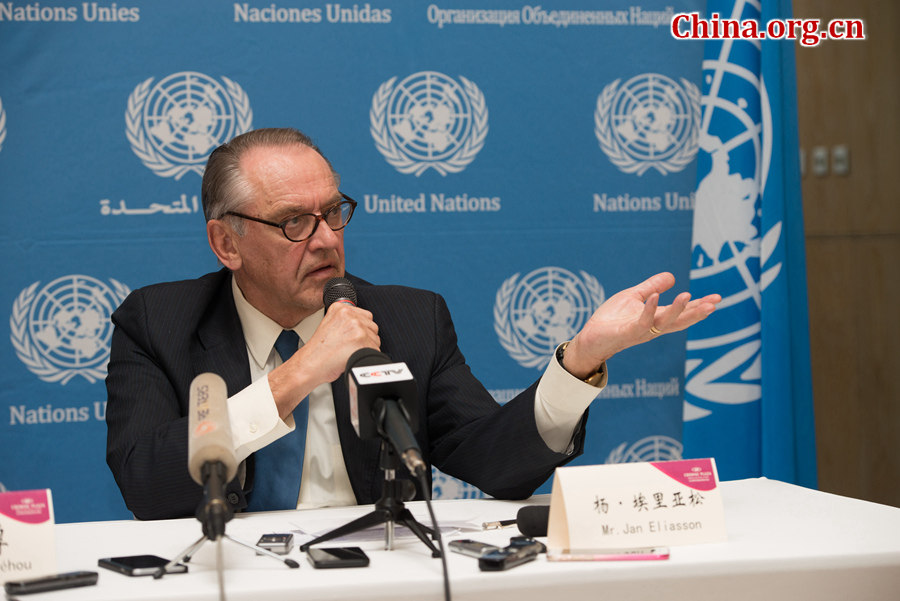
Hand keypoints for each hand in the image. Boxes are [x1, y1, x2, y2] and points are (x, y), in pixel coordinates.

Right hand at [269, 303, 379, 417]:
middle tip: (350, 347)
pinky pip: (375, 351)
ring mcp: (356, 326)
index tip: (353, 337)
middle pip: (372, 327)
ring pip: (375, 339)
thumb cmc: (319, 351)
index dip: (361, 330)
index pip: (366, 316)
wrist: (310, 365)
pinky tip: (352, 358)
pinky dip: (366, 358)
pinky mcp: (361, 340)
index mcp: (341, 308)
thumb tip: (365, 324)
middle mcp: (349, 314)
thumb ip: (347, 320)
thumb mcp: (330, 324)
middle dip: (365, 339)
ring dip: (367, 348)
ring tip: (349, 352)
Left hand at [561, 272, 720, 378]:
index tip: (718, 298)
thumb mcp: (633, 297)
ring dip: (677, 310)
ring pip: (664, 322)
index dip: (699, 306)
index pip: (682, 312)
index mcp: (656, 318)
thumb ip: (652, 287)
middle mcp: (653, 327)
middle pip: (680, 320)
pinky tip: (655, 297)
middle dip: (697, 312)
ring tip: (688, 296)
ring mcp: (641, 331)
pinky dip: (649, 309)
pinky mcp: (626, 333)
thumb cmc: (611, 320)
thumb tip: (672, 277)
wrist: (590, 338)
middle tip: (715, 303)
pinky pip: (641, 322)